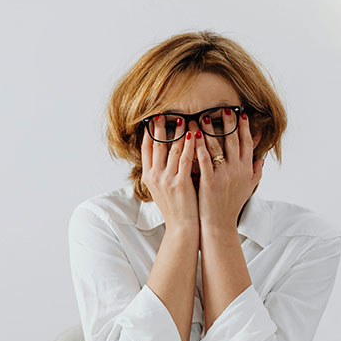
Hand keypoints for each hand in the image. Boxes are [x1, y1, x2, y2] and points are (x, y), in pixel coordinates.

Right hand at [140, 116, 198, 232]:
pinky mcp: (181, 183)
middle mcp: (155, 176)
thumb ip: (160, 172)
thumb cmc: (176, 208)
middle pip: (157, 144)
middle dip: (160, 127)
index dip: (149, 132)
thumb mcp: (161, 190)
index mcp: (148, 177)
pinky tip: (194, 134)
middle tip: (164, 112)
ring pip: (172, 149)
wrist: (182, 228)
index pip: (146, 148)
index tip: (152, 119)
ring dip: (178, 132)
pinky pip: (186, 158)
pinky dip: (189, 144)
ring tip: (183, 118)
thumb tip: (163, 155)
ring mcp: (167, 179)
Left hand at [194, 111, 263, 229]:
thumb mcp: (248, 189)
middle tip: (224, 107)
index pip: (247, 143)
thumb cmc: (231, 207)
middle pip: (234, 140)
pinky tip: (193, 135)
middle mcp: (237, 170)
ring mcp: (224, 175)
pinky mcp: (209, 182)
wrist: (219, 226)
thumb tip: (262, 158)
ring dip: (210, 130)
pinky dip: (199, 146)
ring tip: (204, 116)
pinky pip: (204, 159)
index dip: (244, 127)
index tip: (240, 112)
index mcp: (246, 170)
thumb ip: (256, 172)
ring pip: (218, 147)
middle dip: (229, 122)